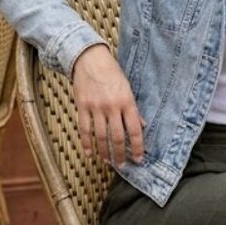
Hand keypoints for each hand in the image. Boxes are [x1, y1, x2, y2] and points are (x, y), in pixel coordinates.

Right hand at [70, 44, 144, 165]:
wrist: (90, 59)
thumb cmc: (112, 73)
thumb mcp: (128, 88)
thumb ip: (133, 109)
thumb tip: (143, 125)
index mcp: (127, 102)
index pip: (135, 130)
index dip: (138, 147)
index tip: (139, 159)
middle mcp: (112, 106)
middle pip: (118, 137)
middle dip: (121, 154)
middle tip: (123, 165)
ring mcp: (96, 107)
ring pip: (101, 136)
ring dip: (105, 151)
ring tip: (108, 161)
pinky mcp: (82, 106)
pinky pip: (84, 129)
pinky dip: (87, 143)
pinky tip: (89, 153)